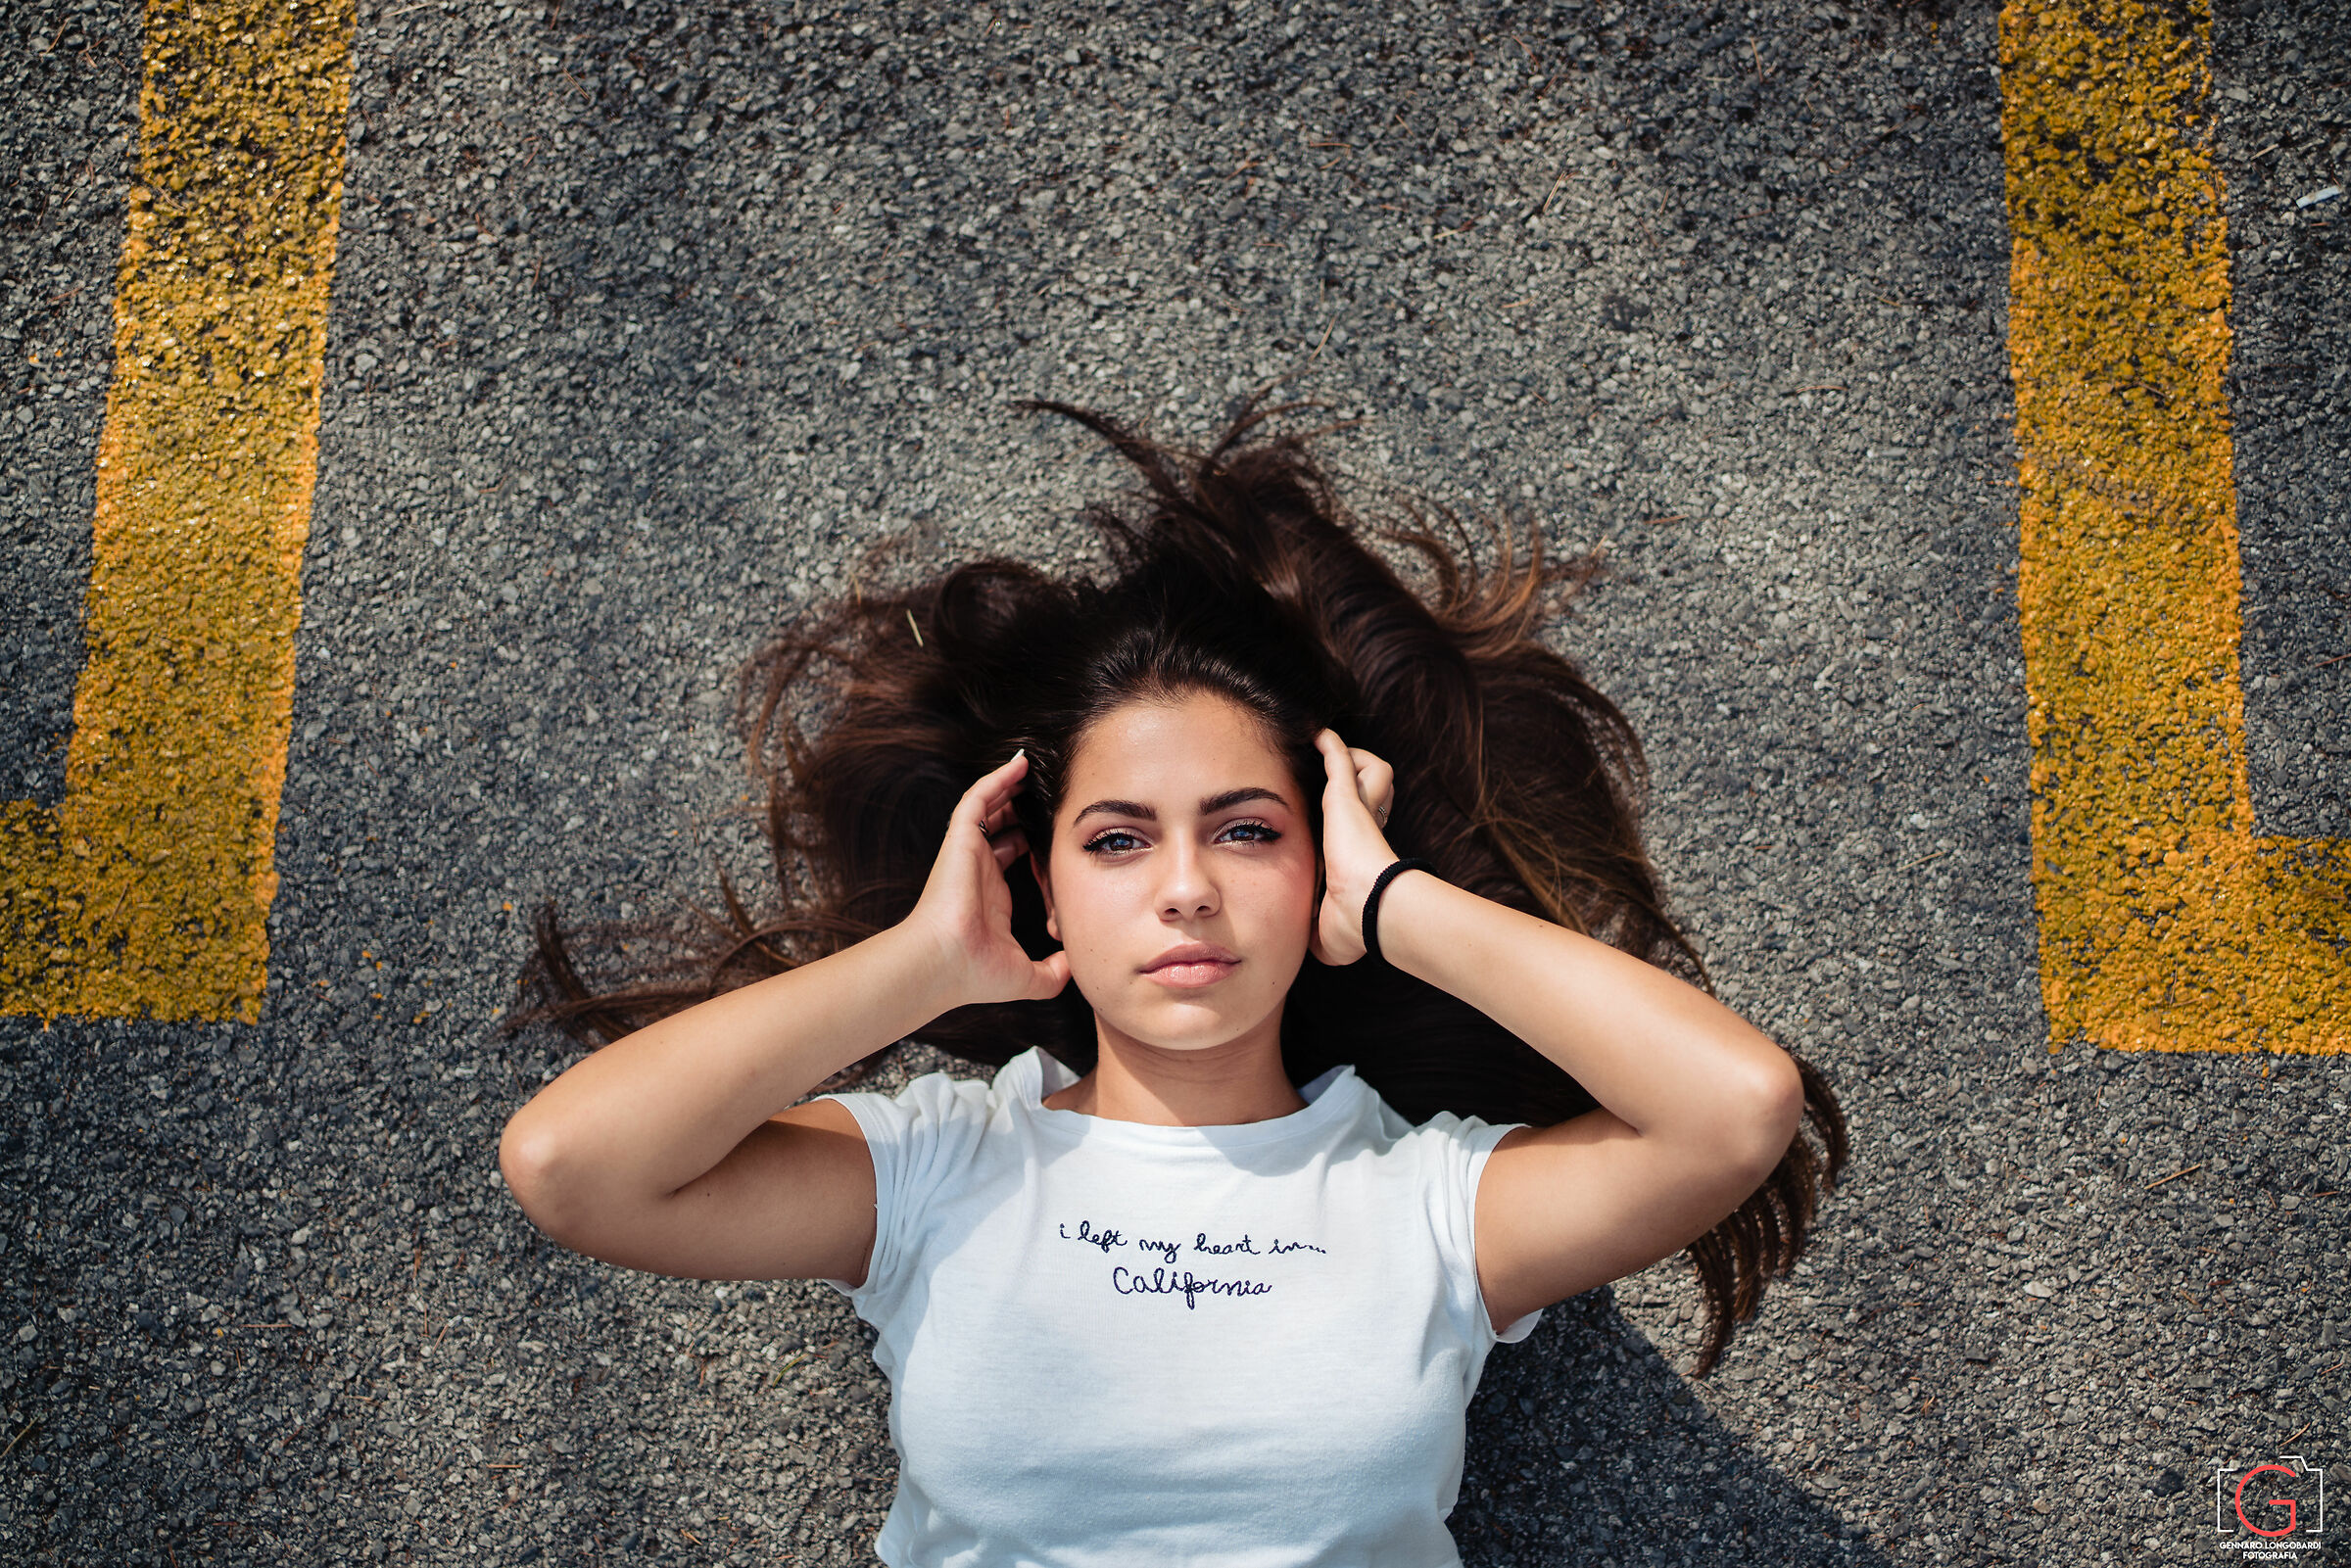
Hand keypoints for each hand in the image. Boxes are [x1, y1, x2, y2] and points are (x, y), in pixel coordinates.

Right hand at [901, 750, 1071, 1006]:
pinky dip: (997, 780)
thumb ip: (1056, 970)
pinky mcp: (961, 839)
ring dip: (1010, 787)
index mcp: (990, 895)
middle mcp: (978, 869)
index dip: (1032, 842)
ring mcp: (968, 852)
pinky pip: (979, 799)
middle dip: (1021, 807)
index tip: (1055, 833)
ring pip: (989, 807)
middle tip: (1047, 790)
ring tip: (1034, 767)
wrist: (945, 964)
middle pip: (1000, 826)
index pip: (1011, 855)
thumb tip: (1077, 964)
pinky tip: (1019, 765)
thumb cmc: (976, 973)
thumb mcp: (1030, 977)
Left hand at [1307, 727, 1398, 965]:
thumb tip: (1307, 946)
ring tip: (1334, 768)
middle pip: (1368, 791)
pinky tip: (1317, 734)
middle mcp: (1360, 827)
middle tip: (1340, 790)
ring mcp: (1357, 808)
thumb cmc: (1351, 923)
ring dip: (1354, 765)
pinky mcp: (1347, 794)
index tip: (1337, 830)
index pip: (1354, 827)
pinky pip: (1340, 759)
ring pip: (1366, 768)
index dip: (1348, 823)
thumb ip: (1314, 931)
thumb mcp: (1326, 933)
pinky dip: (1331, 745)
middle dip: (1357, 786)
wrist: (1366, 907)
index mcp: (1355, 855)